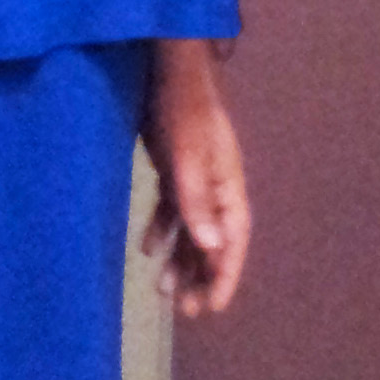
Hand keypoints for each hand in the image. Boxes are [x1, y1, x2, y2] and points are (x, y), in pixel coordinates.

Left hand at [141, 40, 249, 316]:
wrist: (168, 69)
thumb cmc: (182, 110)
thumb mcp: (187, 158)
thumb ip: (197, 202)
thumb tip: (211, 248)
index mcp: (228, 186)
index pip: (232, 241)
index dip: (225, 275)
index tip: (214, 308)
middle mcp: (217, 187)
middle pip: (214, 241)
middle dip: (203, 276)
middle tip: (188, 310)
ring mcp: (197, 178)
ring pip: (193, 230)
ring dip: (182, 260)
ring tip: (166, 292)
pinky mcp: (176, 169)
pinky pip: (174, 209)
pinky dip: (163, 230)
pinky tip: (147, 249)